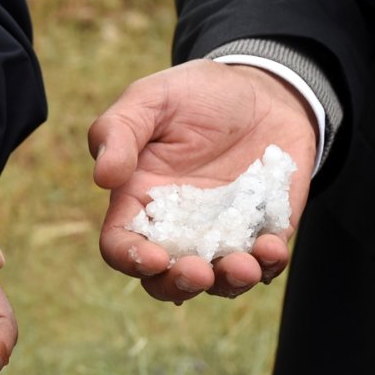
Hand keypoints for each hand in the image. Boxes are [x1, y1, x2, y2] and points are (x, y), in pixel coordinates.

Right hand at [88, 59, 316, 302]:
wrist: (262, 89)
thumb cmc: (195, 94)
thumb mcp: (151, 98)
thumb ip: (118, 131)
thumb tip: (103, 177)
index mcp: (138, 201)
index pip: (120, 244)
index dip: (130, 259)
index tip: (153, 257)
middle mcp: (176, 228)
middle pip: (164, 279)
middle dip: (178, 285)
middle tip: (198, 272)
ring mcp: (221, 235)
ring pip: (216, 282)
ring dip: (228, 284)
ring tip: (244, 266)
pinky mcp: (263, 232)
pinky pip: (264, 263)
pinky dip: (268, 265)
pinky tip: (272, 246)